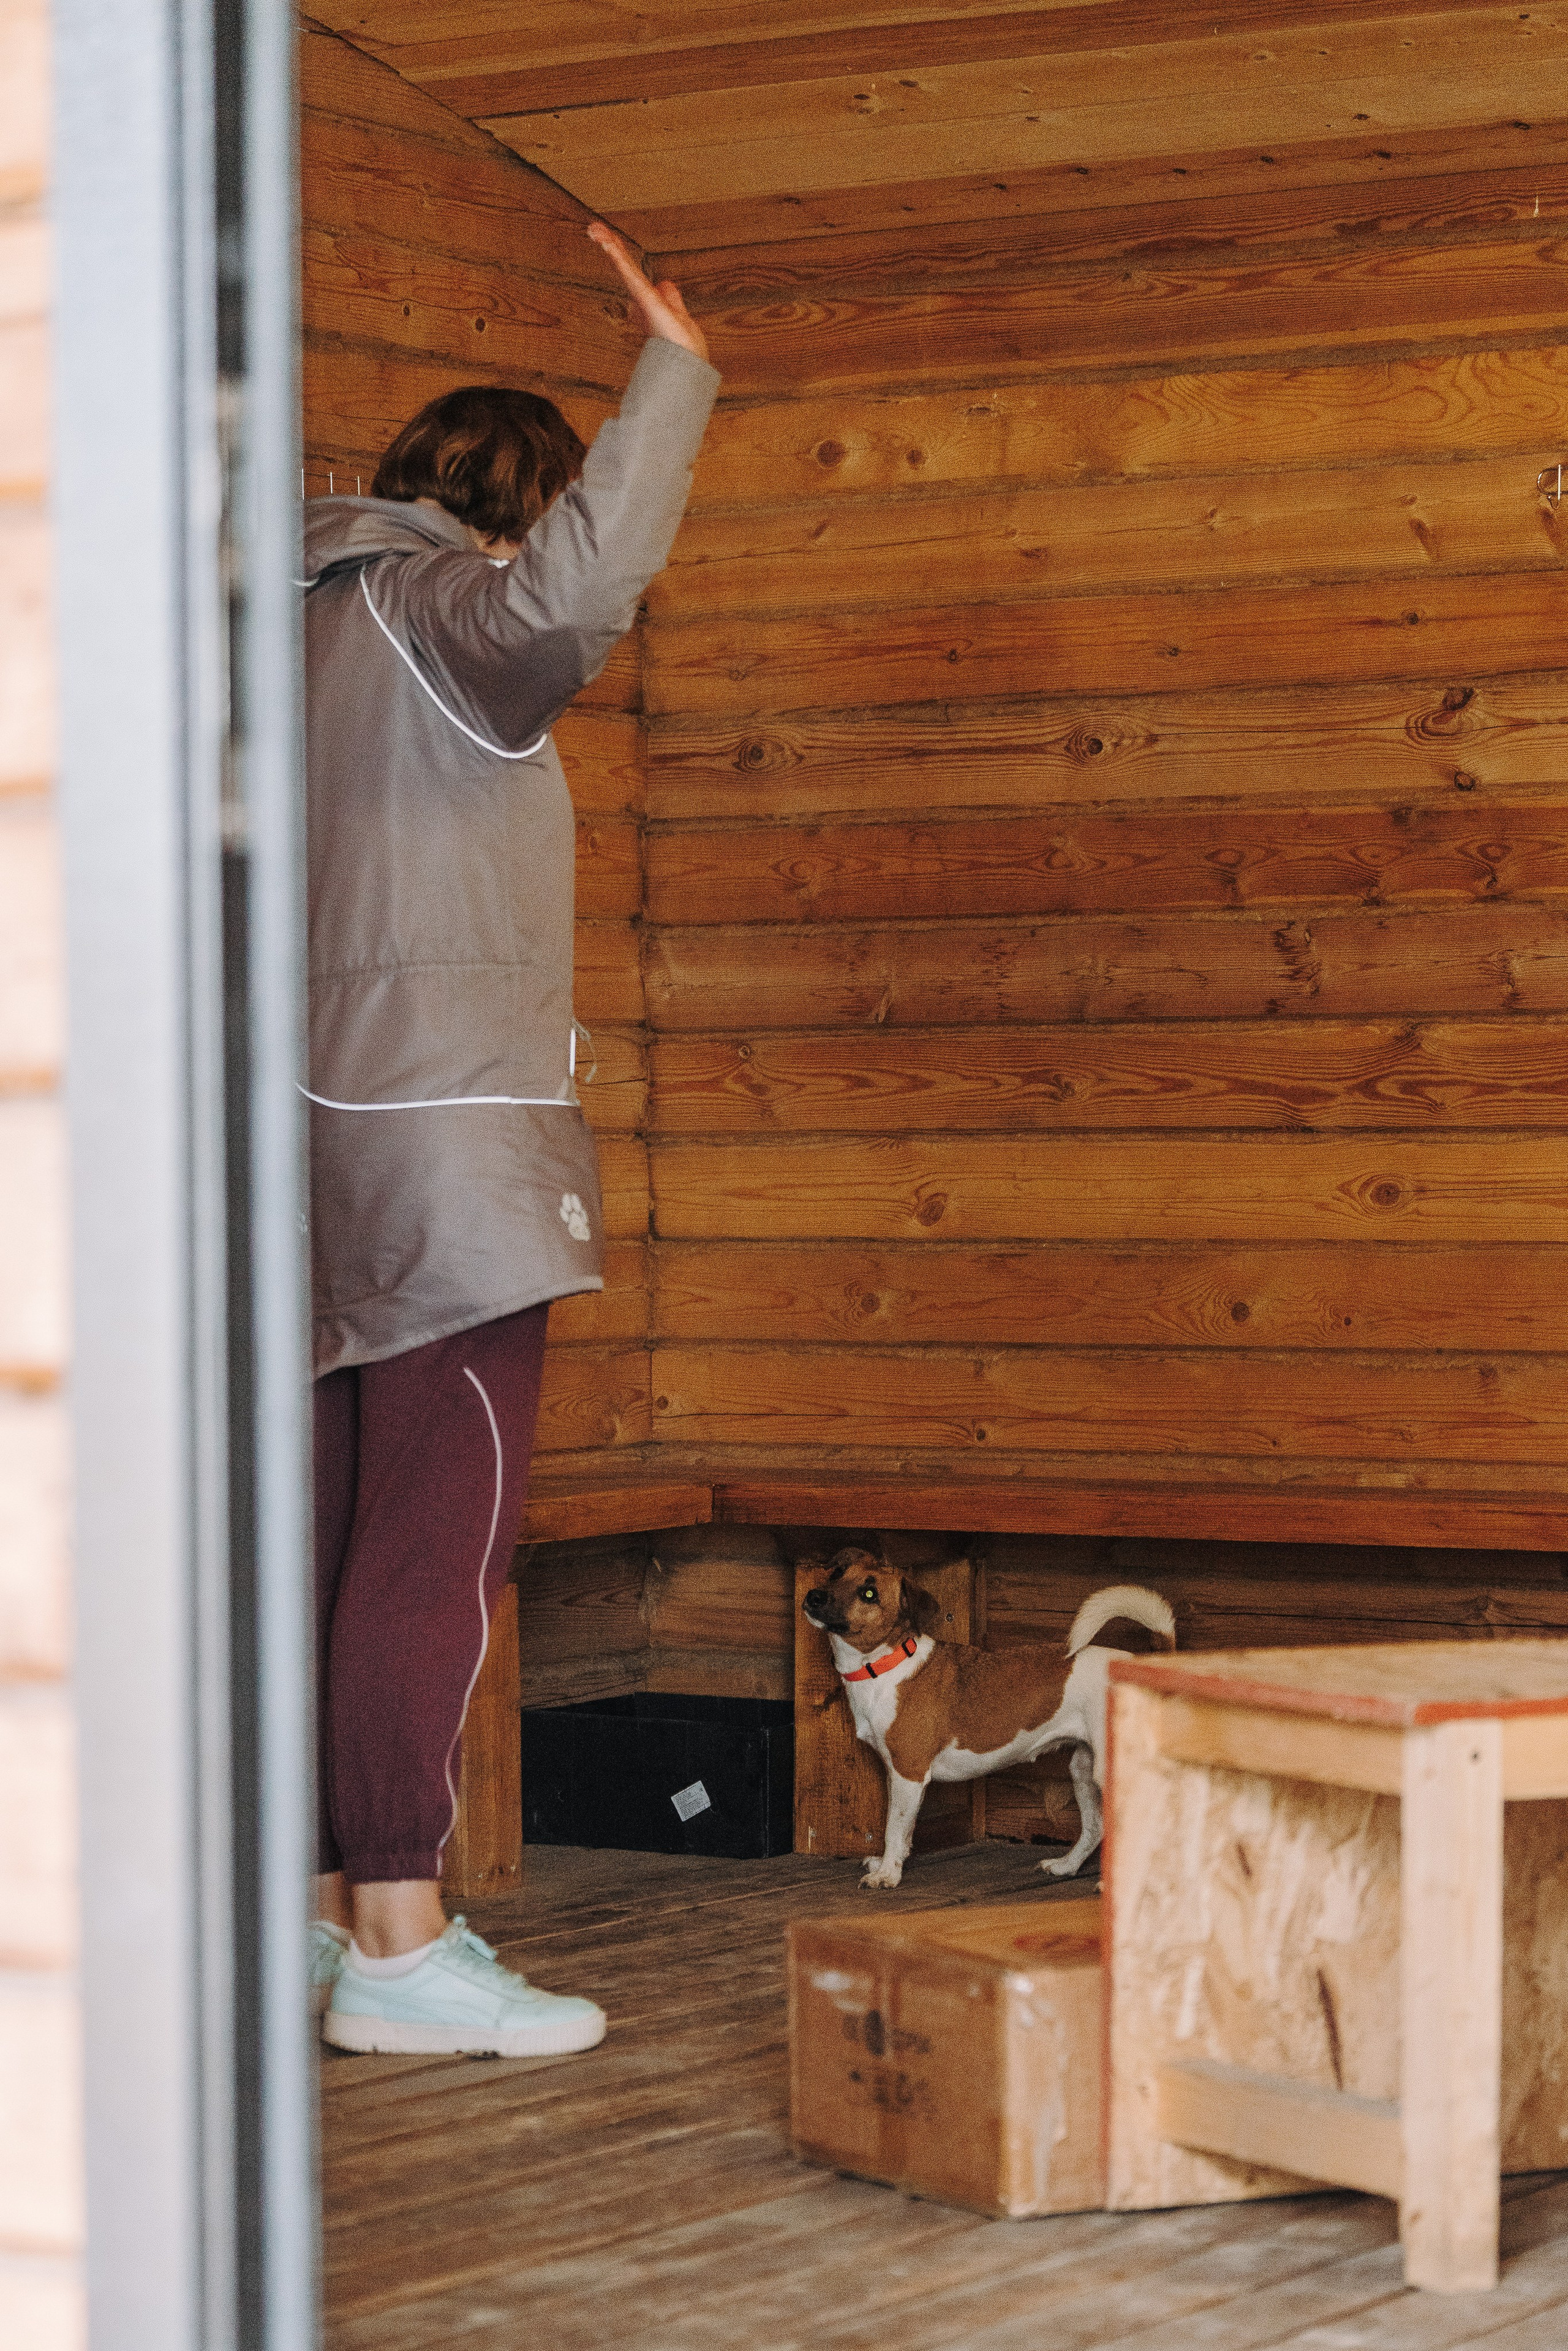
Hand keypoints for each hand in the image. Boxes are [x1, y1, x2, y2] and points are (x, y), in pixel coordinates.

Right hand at [587, 221, 708, 363]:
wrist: (686, 361)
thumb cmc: (683, 344)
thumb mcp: (678, 311)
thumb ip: (670, 297)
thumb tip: (664, 284)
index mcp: (646, 300)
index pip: (631, 271)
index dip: (619, 254)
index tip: (607, 239)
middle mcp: (640, 300)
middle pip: (624, 267)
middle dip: (610, 246)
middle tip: (594, 229)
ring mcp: (642, 300)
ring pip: (625, 268)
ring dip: (611, 246)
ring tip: (596, 230)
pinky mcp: (646, 300)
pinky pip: (632, 275)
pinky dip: (620, 260)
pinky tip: (610, 246)